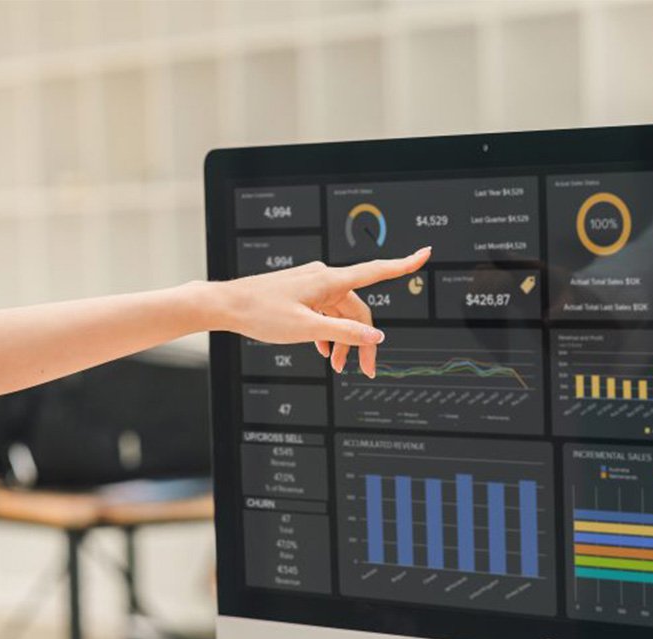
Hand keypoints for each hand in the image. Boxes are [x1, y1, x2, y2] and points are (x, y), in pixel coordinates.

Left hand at [216, 247, 430, 377]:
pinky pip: (325, 312)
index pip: (375, 271)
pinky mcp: (301, 294)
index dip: (403, 264)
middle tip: (365, 371)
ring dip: (342, 340)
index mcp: (329, 281)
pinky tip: (321, 350)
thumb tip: (376, 338)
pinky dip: (328, 331)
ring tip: (335, 366)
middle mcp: (324, 279)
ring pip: (340, 314)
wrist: (227, 305)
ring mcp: (312, 286)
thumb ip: (344, 333)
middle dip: (363, 341)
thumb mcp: (306, 329)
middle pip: (357, 309)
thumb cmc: (261, 313)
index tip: (425, 253)